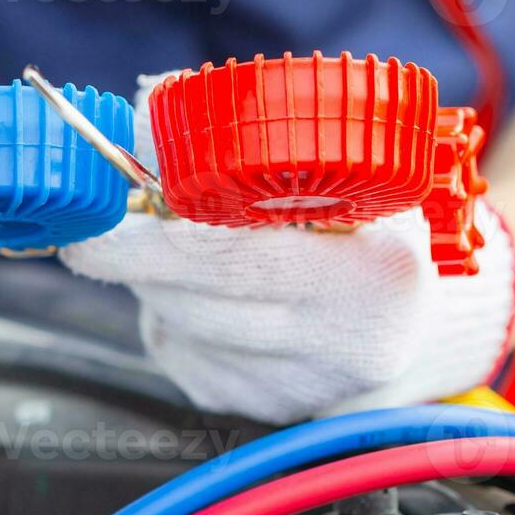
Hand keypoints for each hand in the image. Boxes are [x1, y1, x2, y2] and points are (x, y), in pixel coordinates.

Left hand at [60, 74, 514, 424]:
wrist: (424, 310)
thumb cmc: (374, 218)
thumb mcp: (341, 160)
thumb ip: (254, 133)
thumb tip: (150, 104)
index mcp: (375, 271)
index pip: (239, 254)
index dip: (158, 231)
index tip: (105, 209)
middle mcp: (346, 344)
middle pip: (199, 299)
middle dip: (133, 258)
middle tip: (91, 232)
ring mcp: (305, 390)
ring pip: (184, 329)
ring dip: (154, 284)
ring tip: (166, 248)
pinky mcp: (268, 410)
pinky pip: (188, 359)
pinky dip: (174, 319)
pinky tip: (200, 295)